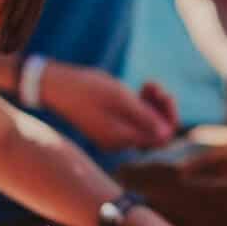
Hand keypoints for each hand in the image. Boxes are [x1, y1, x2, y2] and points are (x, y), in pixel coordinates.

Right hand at [40, 63, 175, 151]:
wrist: (57, 85)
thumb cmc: (87, 88)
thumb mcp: (120, 98)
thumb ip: (145, 118)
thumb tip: (168, 135)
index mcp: (122, 139)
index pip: (159, 138)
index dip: (168, 118)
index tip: (165, 95)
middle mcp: (119, 142)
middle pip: (154, 132)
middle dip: (161, 109)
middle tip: (156, 86)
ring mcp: (115, 134)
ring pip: (146, 124)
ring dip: (153, 104)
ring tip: (149, 83)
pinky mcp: (111, 125)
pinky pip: (135, 119)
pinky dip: (142, 103)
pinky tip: (143, 86)